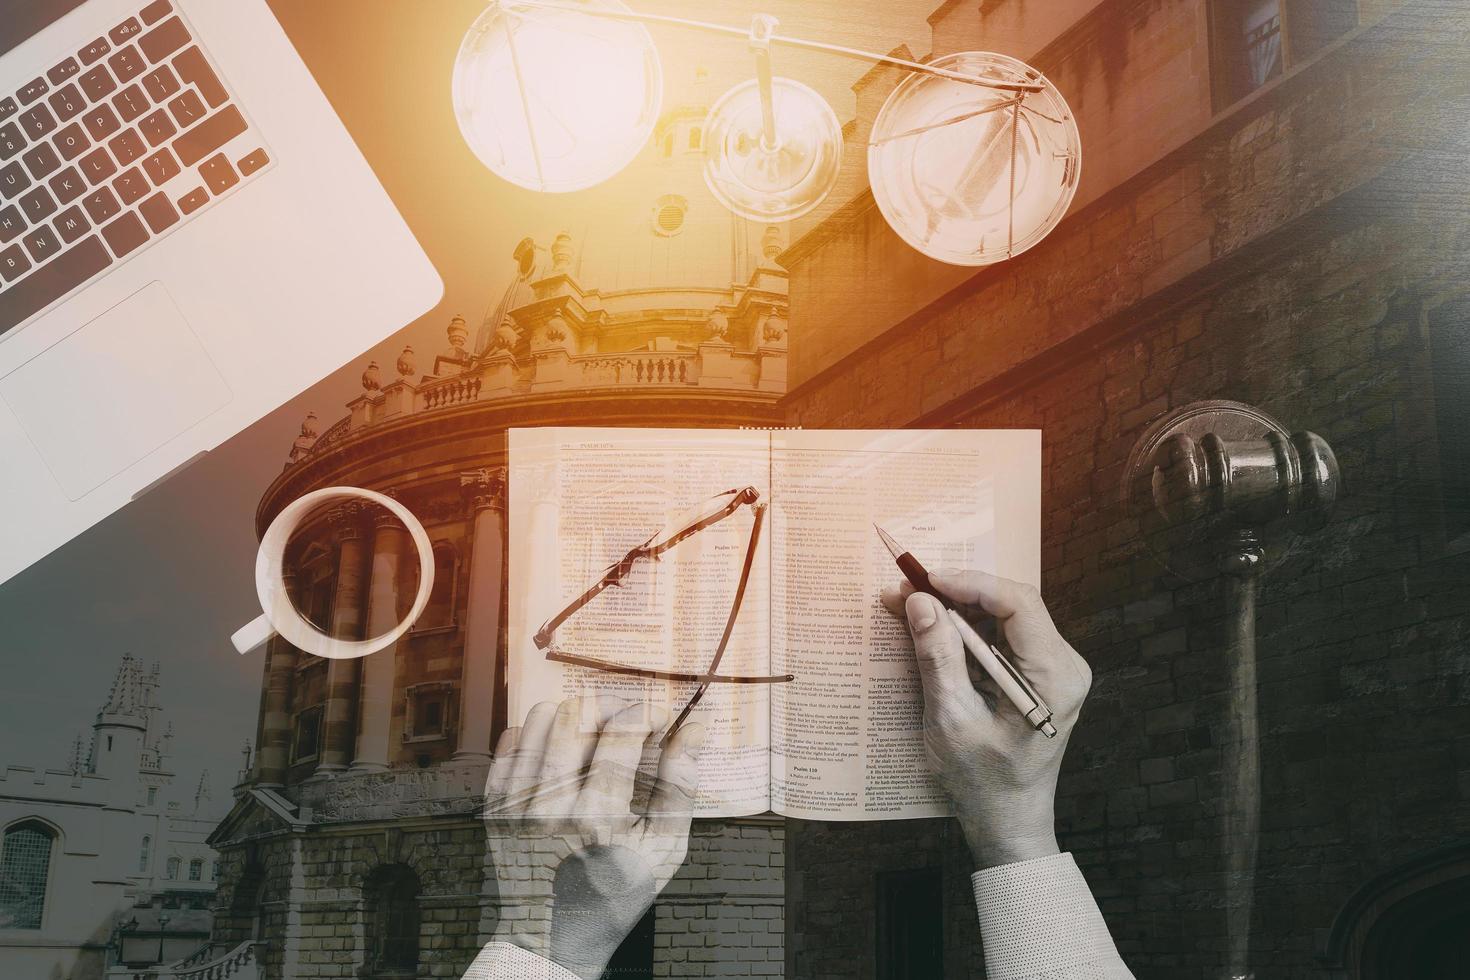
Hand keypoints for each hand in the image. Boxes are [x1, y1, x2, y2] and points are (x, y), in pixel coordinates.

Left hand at [483, 696, 702, 978]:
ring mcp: (515, 803)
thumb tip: (694, 727)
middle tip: (627, 726)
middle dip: (612, 707)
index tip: (661, 717)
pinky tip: (561, 757)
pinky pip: (513, 739)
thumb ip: (680, 785)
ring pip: (541, 717)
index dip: (648, 712)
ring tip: (594, 739)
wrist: (552, 934)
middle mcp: (549, 806)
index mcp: (597, 818)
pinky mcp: (494, 803)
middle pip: (577, 713)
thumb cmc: (616, 892)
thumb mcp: (664, 848)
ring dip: (575, 717)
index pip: (622, 731)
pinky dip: (541, 736)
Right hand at [881, 571, 1091, 869]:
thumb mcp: (952, 719)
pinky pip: (999, 638)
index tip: (926, 580)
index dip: (970, 583)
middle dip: (956, 593)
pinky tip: (928, 628)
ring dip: (955, 609)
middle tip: (907, 590)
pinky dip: (963, 630)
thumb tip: (919, 602)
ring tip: (908, 605)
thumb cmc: (982, 782)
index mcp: (1055, 676)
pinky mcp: (1035, 676)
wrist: (1008, 823)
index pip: (1018, 604)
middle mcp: (1063, 665)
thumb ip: (938, 657)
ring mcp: (1051, 670)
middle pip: (1011, 604)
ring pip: (1002, 617)